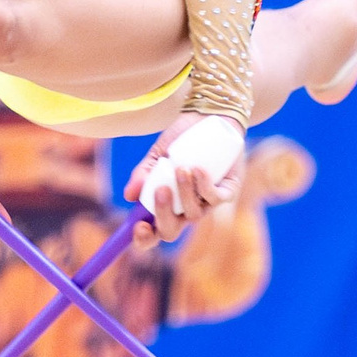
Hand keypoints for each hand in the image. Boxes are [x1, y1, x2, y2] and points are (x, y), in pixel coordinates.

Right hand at [124, 114, 246, 245]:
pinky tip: (197, 169)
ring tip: (180, 168)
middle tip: (160, 191)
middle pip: (171, 232)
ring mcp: (206, 204)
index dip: (144, 238)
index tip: (138, 226)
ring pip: (194, 215)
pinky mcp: (227, 192)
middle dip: (164, 216)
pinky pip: (215, 198)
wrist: (207, 117)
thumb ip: (143, 174)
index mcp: (165, 207)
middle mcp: (184, 211)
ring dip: (185, 194)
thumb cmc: (180, 140)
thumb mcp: (157, 155)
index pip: (152, 233)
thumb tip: (129, 195)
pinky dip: (204, 186)